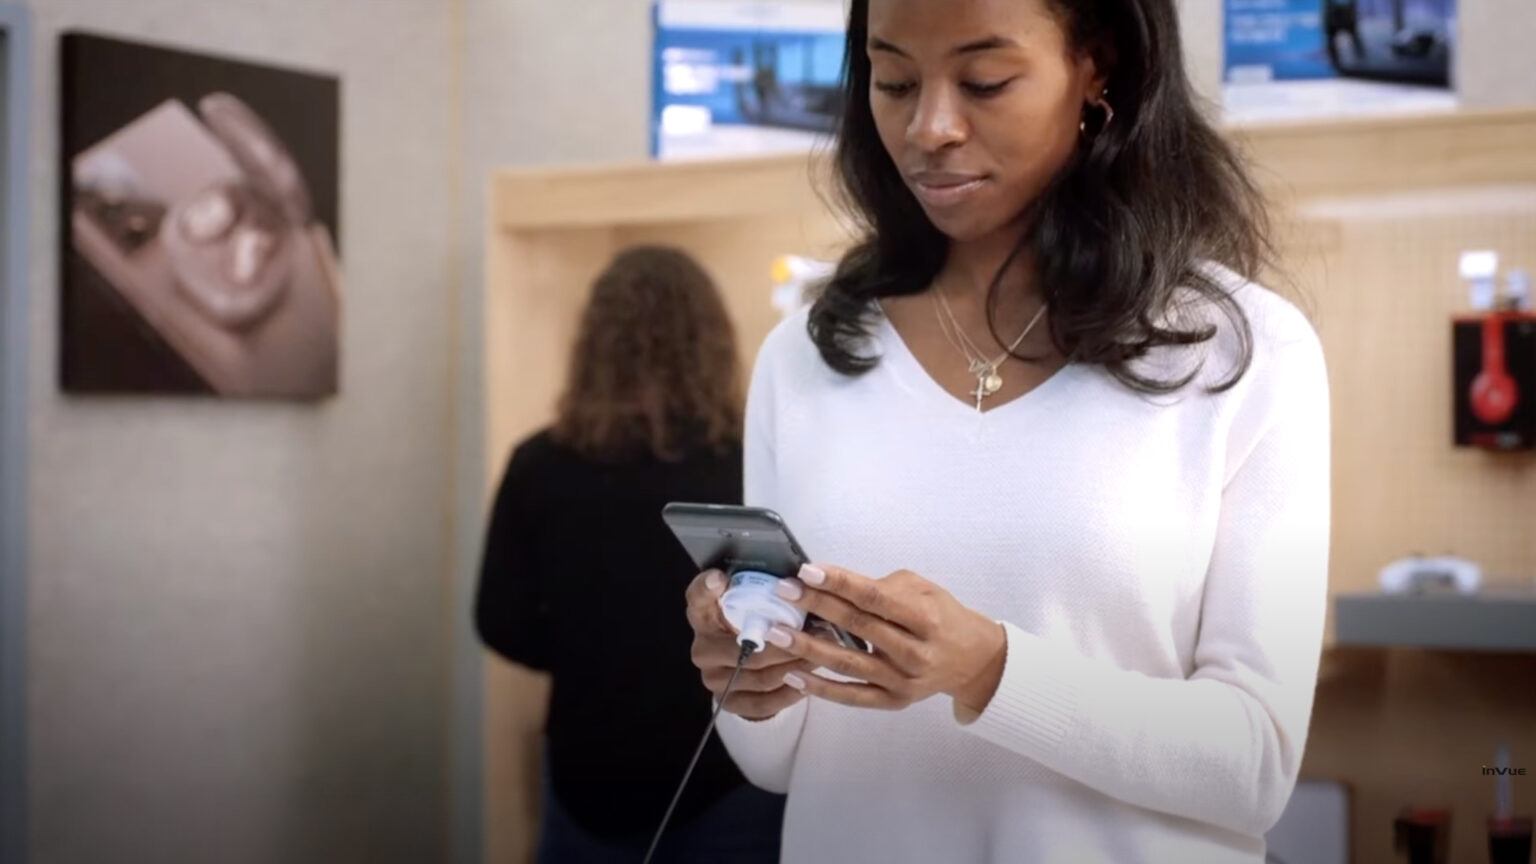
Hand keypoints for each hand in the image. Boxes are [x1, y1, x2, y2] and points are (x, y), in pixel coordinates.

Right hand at [685, 569, 814, 720]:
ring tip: (821, 655)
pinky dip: (789, 692)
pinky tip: (807, 682)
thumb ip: (766, 594)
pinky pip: (763, 703)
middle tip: (817, 633)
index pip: (698, 599)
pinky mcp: (728, 703)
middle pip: (744, 647)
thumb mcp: (758, 605)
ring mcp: (713, 679)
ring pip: (760, 677)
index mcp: (704, 616)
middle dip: (787, 642)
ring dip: (794, 666)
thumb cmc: (757, 626)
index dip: (706, 589)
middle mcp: (703, 648)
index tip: (720, 579)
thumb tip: (800, 586)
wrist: (746, 669)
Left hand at [769, 565, 1006, 713]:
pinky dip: (821, 688)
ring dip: (808, 647)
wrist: (972, 661)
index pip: (875, 598)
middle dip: (817, 607)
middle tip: (783, 592)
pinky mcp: (894, 702)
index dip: (839, 584)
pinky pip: (852, 696)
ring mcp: (903, 680)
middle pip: (858, 627)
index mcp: (925, 617)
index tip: (807, 572)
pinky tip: (793, 675)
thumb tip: (835, 585)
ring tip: (775, 633)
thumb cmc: (942, 616)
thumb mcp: (924, 590)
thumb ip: (883, 587)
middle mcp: (915, 652)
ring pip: (849, 663)